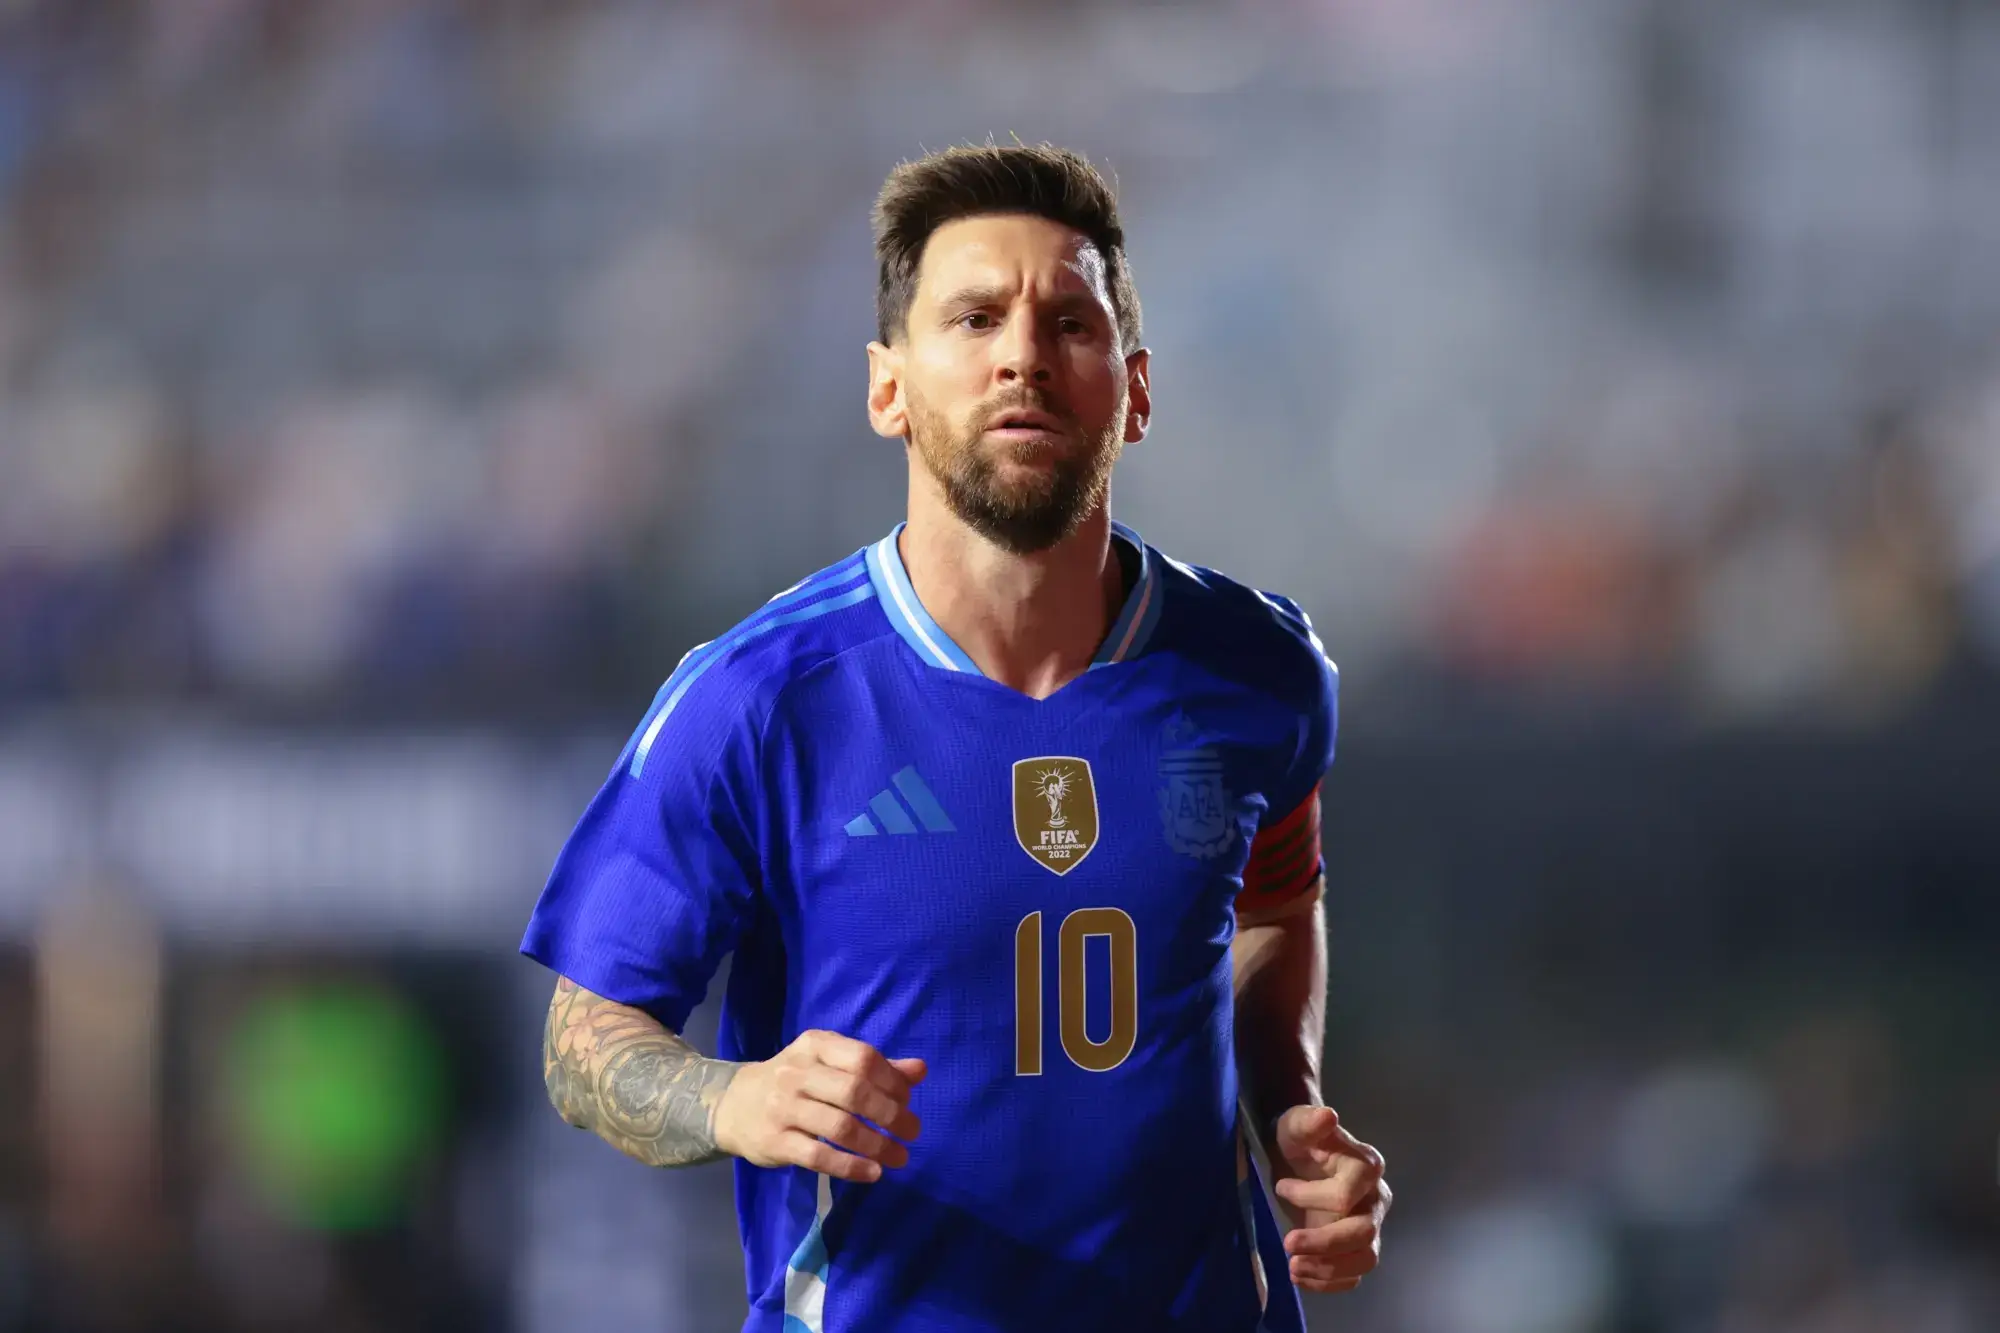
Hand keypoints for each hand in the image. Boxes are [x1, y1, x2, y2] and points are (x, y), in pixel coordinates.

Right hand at [713, 1028, 925, 1182]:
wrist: (733, 1105)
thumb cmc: (794, 1082)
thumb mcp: (829, 1064)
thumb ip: (875, 1067)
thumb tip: (920, 1070)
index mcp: (815, 1046)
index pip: (863, 1058)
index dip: (893, 1082)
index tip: (909, 1102)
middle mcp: (797, 1073)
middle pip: (854, 1092)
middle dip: (891, 1115)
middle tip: (912, 1132)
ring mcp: (783, 1108)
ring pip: (840, 1127)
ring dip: (877, 1145)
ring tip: (899, 1157)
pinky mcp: (775, 1142)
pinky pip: (819, 1156)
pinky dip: (851, 1167)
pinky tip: (873, 1173)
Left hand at [1270, 1105, 1390, 1293]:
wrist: (1297, 1157)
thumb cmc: (1298, 1139)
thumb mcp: (1296, 1125)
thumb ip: (1310, 1122)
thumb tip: (1327, 1116)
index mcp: (1366, 1166)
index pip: (1346, 1194)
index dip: (1311, 1196)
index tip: (1281, 1186)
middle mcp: (1375, 1199)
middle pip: (1364, 1232)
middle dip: (1325, 1243)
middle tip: (1287, 1243)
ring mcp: (1369, 1226)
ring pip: (1365, 1259)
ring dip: (1329, 1269)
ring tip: (1293, 1267)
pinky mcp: (1356, 1249)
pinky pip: (1353, 1276)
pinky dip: (1328, 1283)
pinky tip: (1300, 1276)